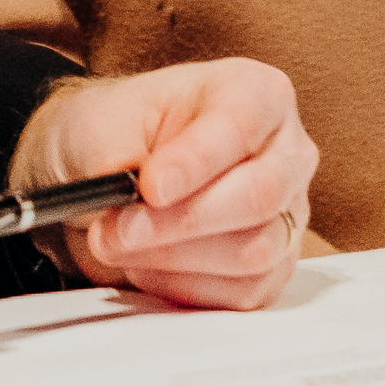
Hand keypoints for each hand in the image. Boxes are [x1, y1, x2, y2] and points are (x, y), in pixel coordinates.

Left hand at [25, 58, 315, 310]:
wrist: (103, 177)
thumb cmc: (114, 135)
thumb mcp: (98, 124)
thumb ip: (116, 157)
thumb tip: (133, 198)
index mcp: (256, 93)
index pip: (241, 125)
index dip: (195, 161)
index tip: (150, 187)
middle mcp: (285, 152)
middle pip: (259, 195)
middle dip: (178, 221)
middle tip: (118, 228)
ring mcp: (286, 213)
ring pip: (253, 253)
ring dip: (172, 258)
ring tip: (118, 242)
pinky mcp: (273, 268)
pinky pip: (242, 292)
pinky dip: (183, 287)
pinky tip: (145, 263)